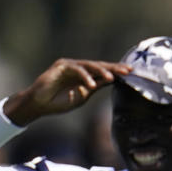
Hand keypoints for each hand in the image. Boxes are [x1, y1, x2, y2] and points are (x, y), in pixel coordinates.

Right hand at [3, 59, 129, 125]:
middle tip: (127, 70)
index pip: (104, 72)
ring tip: (111, 78)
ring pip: (89, 65)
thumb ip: (95, 87)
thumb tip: (112, 81)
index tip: (131, 73)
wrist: (40, 104)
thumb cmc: (60, 101)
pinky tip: (91, 85)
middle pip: (99, 66)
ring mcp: (70, 65)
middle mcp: (79, 68)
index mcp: (86, 76)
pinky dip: (85, 77)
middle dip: (114, 68)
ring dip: (101, 71)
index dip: (117, 72)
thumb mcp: (83, 96)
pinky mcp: (61, 66)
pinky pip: (76, 70)